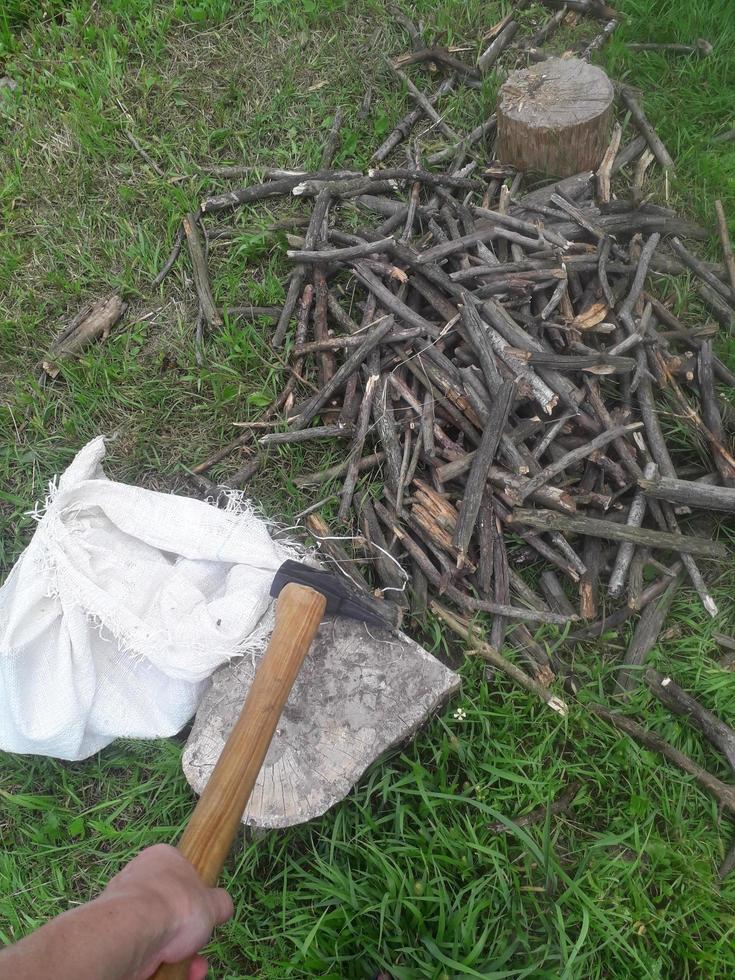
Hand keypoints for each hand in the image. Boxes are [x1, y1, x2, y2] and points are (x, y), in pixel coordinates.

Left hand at [101, 844, 233, 979]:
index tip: (205, 916)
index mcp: (162, 858)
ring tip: (193, 970)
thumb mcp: (213, 903)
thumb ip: (220, 903)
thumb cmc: (176, 905)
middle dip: (189, 936)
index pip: (182, 873)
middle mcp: (140, 879)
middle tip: (199, 949)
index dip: (196, 897)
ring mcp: (125, 908)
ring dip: (179, 956)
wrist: (132, 932)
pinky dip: (161, 965)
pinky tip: (177, 974)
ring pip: (158, 934)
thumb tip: (223, 906)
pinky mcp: (115, 936)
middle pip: (171, 910)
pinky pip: (144, 950)